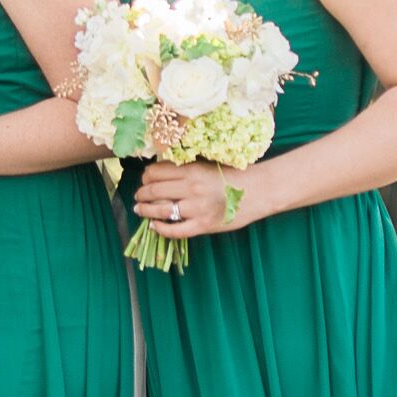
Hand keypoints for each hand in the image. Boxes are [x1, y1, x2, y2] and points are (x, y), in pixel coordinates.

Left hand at [132, 161, 246, 237]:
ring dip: (145, 210)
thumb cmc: (233, 176)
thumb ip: (185, 169)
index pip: (156, 172)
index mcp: (191, 170)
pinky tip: (154, 226)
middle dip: (141, 193)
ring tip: (140, 209)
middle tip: (138, 196)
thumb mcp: (206, 166)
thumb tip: (160, 173)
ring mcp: (197, 208)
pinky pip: (176, 230)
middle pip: (154, 191)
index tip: (144, 180)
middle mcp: (191, 188)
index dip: (146, 177)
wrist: (259, 191)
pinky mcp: (203, 225)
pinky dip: (161, 229)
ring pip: (160, 210)